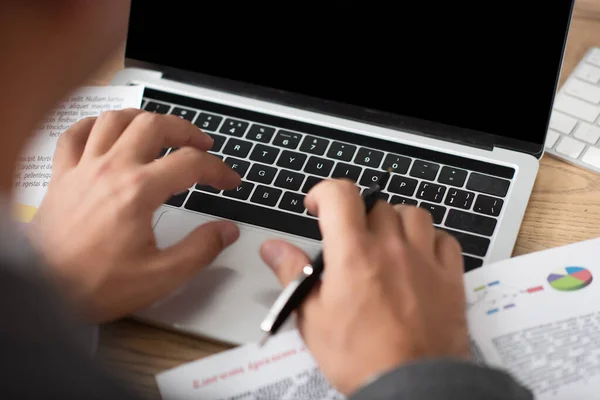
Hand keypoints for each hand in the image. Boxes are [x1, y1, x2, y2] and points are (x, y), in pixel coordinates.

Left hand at [28, 109, 240, 322]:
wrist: (41, 292)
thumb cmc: (95, 285)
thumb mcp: (161, 276)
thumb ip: (200, 250)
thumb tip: (226, 230)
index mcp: (138, 191)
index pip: (190, 164)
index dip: (218, 169)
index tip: (229, 181)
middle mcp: (111, 170)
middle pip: (154, 125)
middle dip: (186, 130)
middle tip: (202, 145)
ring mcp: (83, 169)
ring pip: (116, 120)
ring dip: (144, 120)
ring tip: (161, 131)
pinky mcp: (62, 176)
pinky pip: (75, 135)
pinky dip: (94, 125)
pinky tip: (107, 132)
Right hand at [260, 180, 469, 394]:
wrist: (412, 386)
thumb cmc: (361, 357)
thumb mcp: (313, 318)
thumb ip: (293, 274)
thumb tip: (273, 248)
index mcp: (354, 254)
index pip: (340, 195)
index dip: (324, 192)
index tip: (318, 206)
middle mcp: (392, 248)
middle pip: (376, 204)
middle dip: (358, 214)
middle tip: (350, 238)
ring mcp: (425, 260)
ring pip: (413, 214)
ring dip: (395, 220)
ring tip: (386, 242)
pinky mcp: (450, 277)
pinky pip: (445, 239)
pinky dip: (430, 239)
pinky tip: (420, 256)